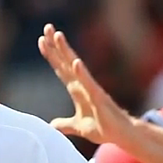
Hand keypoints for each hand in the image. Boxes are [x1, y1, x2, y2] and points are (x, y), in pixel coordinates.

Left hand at [37, 23, 133, 143]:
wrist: (120, 135)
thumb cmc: (103, 128)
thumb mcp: (78, 127)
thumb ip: (65, 125)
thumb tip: (51, 126)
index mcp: (77, 89)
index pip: (61, 68)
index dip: (51, 55)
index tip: (41, 40)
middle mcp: (83, 85)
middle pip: (66, 61)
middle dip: (56, 45)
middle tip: (47, 27)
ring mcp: (91, 89)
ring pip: (76, 67)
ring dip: (66, 51)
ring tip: (58, 35)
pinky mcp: (99, 97)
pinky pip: (89, 83)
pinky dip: (81, 73)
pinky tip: (75, 62)